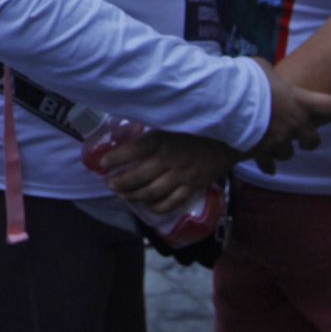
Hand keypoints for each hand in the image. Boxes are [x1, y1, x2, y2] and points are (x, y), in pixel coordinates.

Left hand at [102, 132, 235, 213]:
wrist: (229, 139)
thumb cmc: (196, 129)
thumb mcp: (171, 123)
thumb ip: (152, 134)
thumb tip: (127, 138)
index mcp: (161, 140)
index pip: (132, 151)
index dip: (114, 158)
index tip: (101, 163)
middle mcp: (169, 160)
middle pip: (138, 177)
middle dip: (120, 183)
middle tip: (110, 184)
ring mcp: (182, 176)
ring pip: (151, 192)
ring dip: (134, 196)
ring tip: (123, 195)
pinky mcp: (193, 187)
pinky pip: (172, 203)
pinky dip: (156, 207)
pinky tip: (147, 206)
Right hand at [249, 58, 330, 173]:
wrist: (229, 102)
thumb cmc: (247, 80)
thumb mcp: (262, 68)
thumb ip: (272, 76)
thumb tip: (266, 77)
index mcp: (301, 101)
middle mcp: (295, 123)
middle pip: (312, 139)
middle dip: (309, 141)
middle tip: (306, 142)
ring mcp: (279, 139)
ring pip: (288, 153)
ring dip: (283, 149)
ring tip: (272, 145)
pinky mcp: (262, 150)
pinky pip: (268, 163)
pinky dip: (267, 165)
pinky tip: (267, 169)